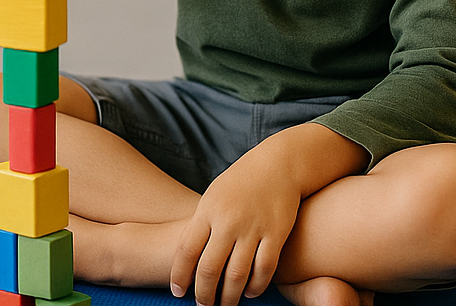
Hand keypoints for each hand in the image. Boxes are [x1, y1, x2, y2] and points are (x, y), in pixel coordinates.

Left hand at [170, 152, 300, 304]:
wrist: (277, 164)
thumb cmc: (240, 183)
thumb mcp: (213, 197)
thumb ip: (202, 225)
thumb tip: (188, 258)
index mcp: (207, 210)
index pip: (186, 250)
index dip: (179, 275)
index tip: (177, 292)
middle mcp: (228, 221)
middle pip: (210, 268)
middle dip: (204, 294)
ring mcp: (253, 228)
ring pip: (237, 274)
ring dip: (229, 296)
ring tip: (225, 305)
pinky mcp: (277, 234)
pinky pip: (264, 269)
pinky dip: (256, 286)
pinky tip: (250, 292)